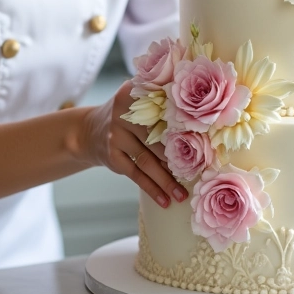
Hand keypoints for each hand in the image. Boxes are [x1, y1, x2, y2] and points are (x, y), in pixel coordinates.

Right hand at [78, 80, 188, 208]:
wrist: (89, 130)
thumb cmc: (127, 114)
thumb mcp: (136, 97)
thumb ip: (160, 97)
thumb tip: (199, 114)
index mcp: (134, 92)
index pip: (162, 106)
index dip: (182, 121)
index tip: (204, 136)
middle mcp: (123, 112)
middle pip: (157, 136)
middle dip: (180, 155)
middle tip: (200, 169)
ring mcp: (116, 135)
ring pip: (147, 160)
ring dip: (167, 180)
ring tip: (183, 194)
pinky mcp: (112, 155)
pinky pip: (135, 174)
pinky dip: (152, 188)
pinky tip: (165, 201)